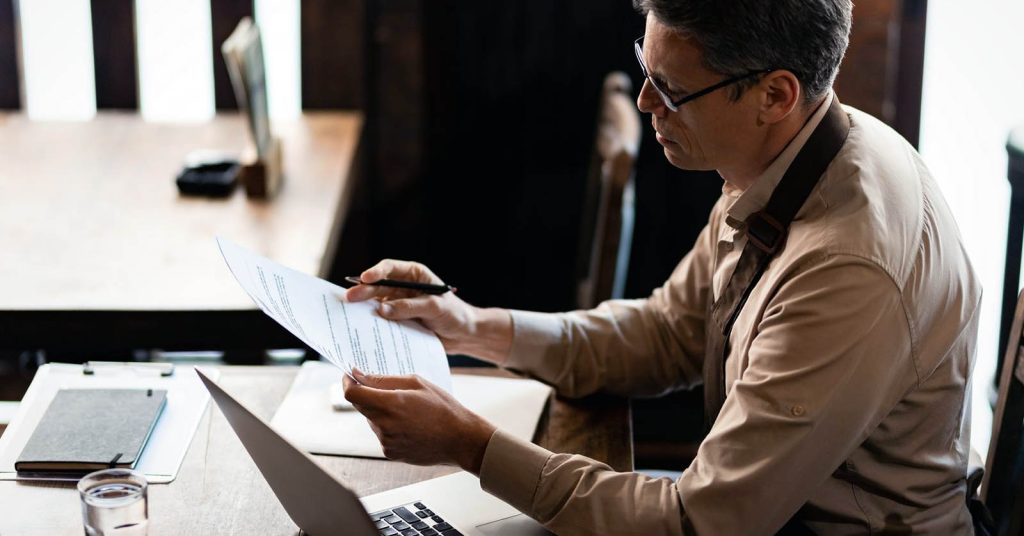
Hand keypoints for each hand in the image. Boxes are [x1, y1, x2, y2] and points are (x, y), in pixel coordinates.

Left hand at [342, 369, 495, 472]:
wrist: (460, 440)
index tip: (350, 376)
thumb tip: (359, 376)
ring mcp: (386, 441)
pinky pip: (381, 434)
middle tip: (385, 388)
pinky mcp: (389, 452)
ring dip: (380, 411)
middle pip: (360, 406)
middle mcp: (384, 425)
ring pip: (371, 419)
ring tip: (408, 410)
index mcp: (391, 404)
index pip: (352, 394)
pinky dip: (388, 426)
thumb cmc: (443, 408)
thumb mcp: (417, 383)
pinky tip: (409, 424)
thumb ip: (384, 380)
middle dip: (366, 394)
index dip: (347, 382)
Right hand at [345, 259, 511, 362]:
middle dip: (364, 291)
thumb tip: (382, 310)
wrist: (463, 335)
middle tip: (350, 298)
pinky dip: (371, 323)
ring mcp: (399, 305)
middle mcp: (403, 288)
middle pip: (378, 286)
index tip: (366, 278)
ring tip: (348, 313)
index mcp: (414, 275)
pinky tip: (360, 328)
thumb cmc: (454, 314)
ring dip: (363, 308)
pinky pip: (381, 321)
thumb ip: (409, 307)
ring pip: (376, 303)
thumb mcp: (434, 307)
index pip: (390, 269)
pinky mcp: (397, 321)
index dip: (376, 272)